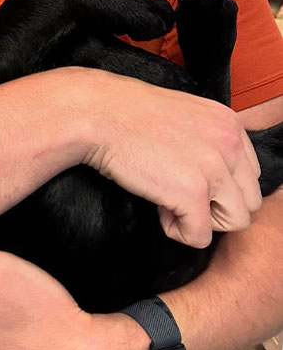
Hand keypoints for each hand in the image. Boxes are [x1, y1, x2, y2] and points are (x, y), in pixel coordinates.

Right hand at [77, 70, 261, 247]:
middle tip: (177, 192)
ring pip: (235, 221)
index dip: (219, 184)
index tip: (186, 177)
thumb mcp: (184, 114)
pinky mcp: (192, 194)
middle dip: (214, 205)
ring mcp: (213, 169)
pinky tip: (158, 209)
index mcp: (229, 122)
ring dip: (201, 220)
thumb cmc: (128, 114)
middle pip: (248, 200)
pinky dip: (178, 231)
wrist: (98, 113)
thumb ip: (208, 138)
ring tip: (169, 201)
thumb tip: (215, 174)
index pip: (250, 174)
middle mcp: (229, 143)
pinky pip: (201, 236)